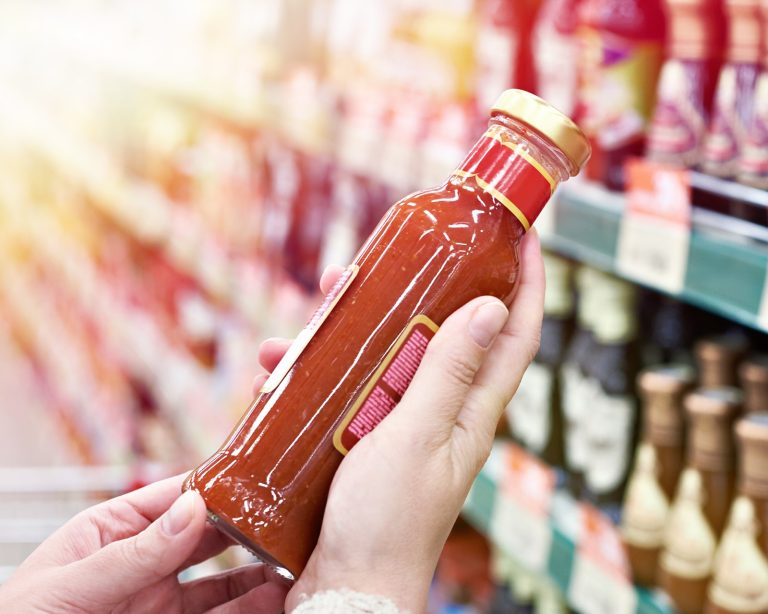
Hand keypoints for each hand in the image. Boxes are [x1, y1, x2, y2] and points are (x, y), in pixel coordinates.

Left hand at [0, 475, 287, 612]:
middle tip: (287, 518)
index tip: (255, 477)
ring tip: (291, 562)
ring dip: (258, 571)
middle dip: (248, 526)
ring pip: (222, 581)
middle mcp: (144, 562)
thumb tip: (192, 507)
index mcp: (112, 531)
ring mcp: (159, 601)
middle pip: (207, 535)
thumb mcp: (70, 584)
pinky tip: (274, 597)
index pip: (173, 497)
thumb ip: (134, 553)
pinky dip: (250, 606)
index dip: (215, 486)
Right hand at [258, 231, 544, 611]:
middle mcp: (444, 412)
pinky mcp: (367, 437)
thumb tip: (491, 306)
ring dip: (356, 325)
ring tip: (317, 304)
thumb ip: (449, 372)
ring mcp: (404, 424)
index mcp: (472, 411)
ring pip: (389, 354)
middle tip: (383, 258)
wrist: (345, 588)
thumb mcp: (417, 436)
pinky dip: (321, 370)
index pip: (516, 337)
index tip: (521, 236)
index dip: (526, 284)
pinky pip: (350, 387)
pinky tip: (281, 365)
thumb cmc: (386, 523)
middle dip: (419, 288)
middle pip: (444, 332)